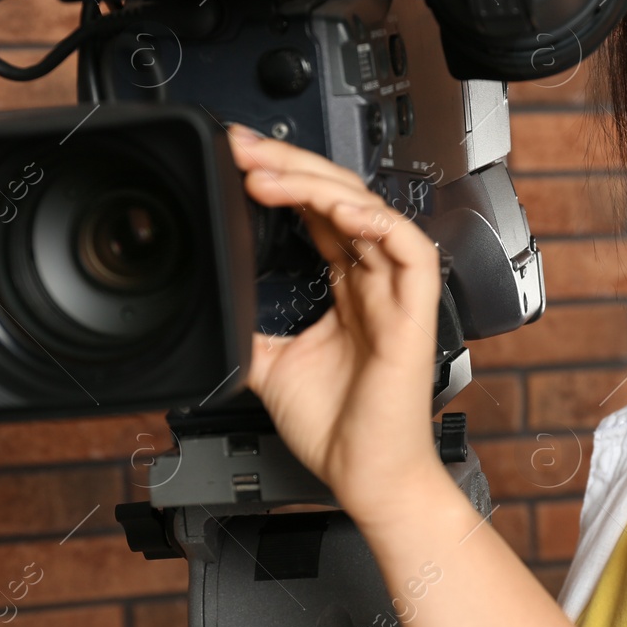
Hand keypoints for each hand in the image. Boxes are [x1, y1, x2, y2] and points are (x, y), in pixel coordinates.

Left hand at [226, 122, 448, 519]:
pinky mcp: (415, 313)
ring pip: (370, 210)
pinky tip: (338, 210)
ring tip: (267, 174)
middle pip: (339, 198)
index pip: (318, 212)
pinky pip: (410, 250)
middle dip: (289, 165)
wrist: (366, 477)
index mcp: (347, 287)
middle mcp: (373, 282)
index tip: (238, 160)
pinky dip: (377, 222)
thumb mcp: (270, 363)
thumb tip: (211, 301)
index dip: (282, 179)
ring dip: (317, 185)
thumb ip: (249, 324)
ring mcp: (395, 293)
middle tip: (243, 149)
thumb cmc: (336, 428)